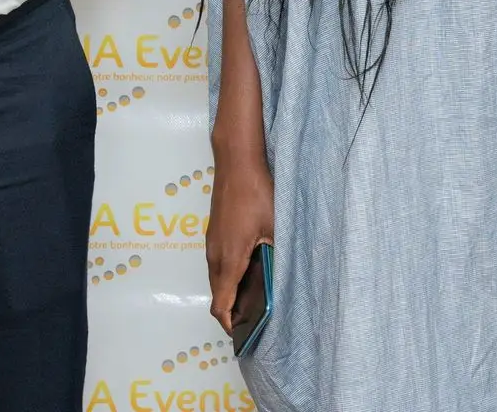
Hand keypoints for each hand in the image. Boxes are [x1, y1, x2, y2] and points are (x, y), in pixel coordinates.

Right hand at [206, 142, 273, 330]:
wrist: (236, 162)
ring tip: (259, 294)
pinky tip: (253, 267)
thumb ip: (276, 255)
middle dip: (233, 310)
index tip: (245, 332)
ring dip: (232, 291)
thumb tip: (285, 277)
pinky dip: (231, 274)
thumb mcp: (275, 227)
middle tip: (258, 315)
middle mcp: (214, 256)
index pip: (220, 305)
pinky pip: (219, 263)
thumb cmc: (257, 194)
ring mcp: (212, 243)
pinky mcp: (214, 233)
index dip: (230, 323)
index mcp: (228, 260)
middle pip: (218, 295)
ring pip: (218, 278)